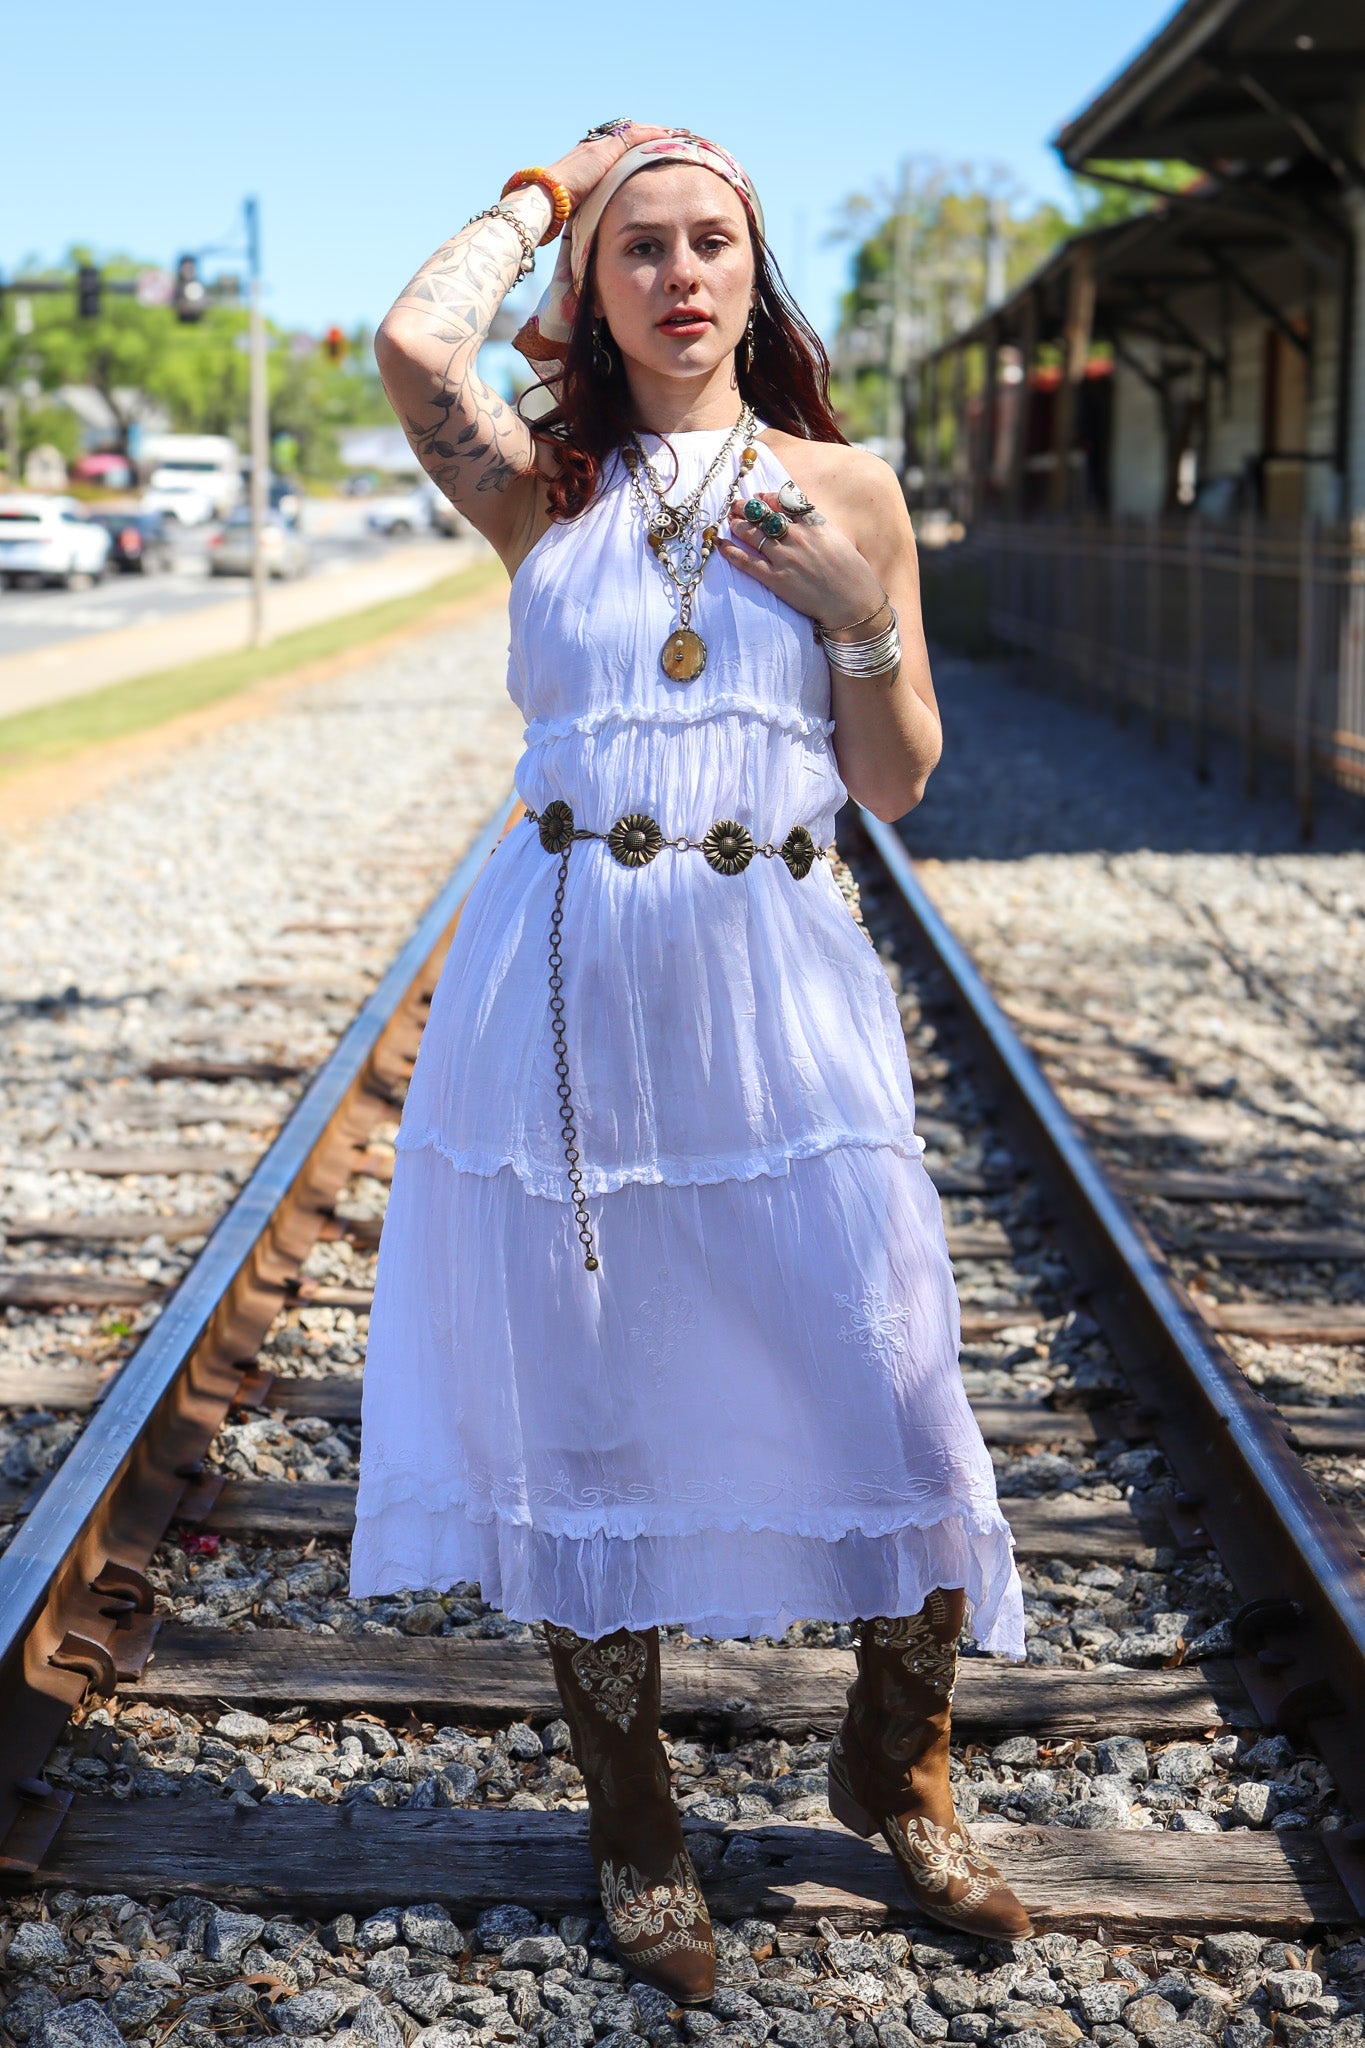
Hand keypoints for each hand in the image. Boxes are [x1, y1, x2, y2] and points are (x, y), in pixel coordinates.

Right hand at [544, 121, 674, 210]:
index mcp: (589, 159)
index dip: (638, 147)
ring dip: (657, 132)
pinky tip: (669, 135)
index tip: (655, 149)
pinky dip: (653, 134)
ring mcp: (600, 146)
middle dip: (651, 135)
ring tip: (678, 134)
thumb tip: (599, 229)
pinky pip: (635, 136)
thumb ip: (593, 209)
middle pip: (630, 134)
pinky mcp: (606, 149)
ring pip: (635, 131)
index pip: (619, 147)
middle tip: (673, 136)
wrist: (548, 199)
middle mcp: (595, 147)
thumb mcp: (581, 208)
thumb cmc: (558, 211)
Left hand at [719, 490, 886, 631]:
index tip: (757, 496)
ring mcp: (785, 558)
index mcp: (813, 525)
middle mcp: (797, 537)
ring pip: (753, 535)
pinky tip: (721, 545)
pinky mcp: (776, 579)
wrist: (852, 602)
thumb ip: (816, 525)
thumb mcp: (836, 539)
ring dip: (738, 525)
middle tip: (735, 505)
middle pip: (763, 516)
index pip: (784, 502)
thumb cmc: (850, 573)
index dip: (766, 497)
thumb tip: (799, 515)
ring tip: (730, 522)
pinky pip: (747, 562)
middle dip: (746, 508)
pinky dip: (732, 551)